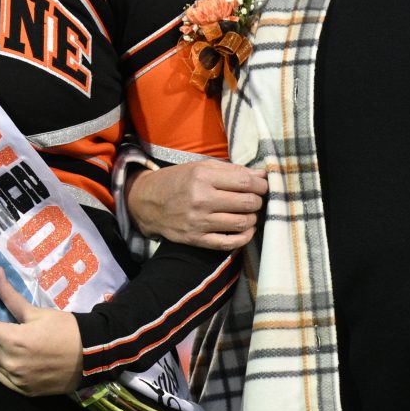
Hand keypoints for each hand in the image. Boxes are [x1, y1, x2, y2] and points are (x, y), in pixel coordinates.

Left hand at [0, 269, 81, 396]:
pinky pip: (3, 378)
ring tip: (12, 344)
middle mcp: (10, 362)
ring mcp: (16, 379)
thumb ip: (11, 297)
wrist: (91, 357)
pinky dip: (6, 369)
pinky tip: (20, 360)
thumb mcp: (37, 311)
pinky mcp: (23, 390)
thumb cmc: (65, 329)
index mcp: (12, 339)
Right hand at [127, 159, 266, 250]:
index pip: (244, 182)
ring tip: (249, 213)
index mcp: (202, 177)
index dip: (260, 184)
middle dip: (258, 200)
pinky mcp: (196, 239)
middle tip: (256, 198)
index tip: (263, 184)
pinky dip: (244, 237)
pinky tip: (245, 229)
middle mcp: (201, 199)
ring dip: (252, 218)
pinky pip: (229, 243)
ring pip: (242, 223)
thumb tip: (262, 174)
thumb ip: (231, 170)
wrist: (147, 202)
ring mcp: (199, 222)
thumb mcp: (199, 167)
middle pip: (247, 203)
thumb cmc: (177, 181)